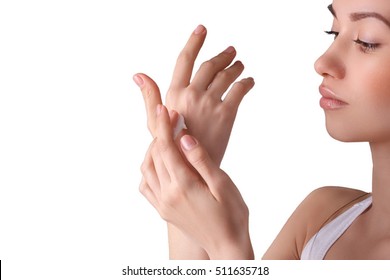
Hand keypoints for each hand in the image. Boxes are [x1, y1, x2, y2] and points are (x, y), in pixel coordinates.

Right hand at [134, 24, 253, 165]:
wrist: (191, 169)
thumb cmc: (172, 147)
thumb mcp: (155, 123)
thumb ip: (150, 97)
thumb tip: (138, 74)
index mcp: (174, 94)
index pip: (184, 60)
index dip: (194, 42)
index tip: (203, 29)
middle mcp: (192, 95)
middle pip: (210, 65)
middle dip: (223, 56)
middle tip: (232, 52)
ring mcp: (210, 104)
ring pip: (226, 75)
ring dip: (236, 67)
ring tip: (241, 65)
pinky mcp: (227, 115)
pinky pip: (240, 90)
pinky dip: (246, 82)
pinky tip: (249, 82)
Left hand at [140, 105, 253, 258]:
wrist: (227, 247)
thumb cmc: (232, 215)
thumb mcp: (222, 185)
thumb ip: (201, 160)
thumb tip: (184, 137)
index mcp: (183, 186)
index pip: (166, 148)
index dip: (164, 126)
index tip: (163, 108)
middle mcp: (167, 195)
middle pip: (155, 156)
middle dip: (160, 133)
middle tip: (169, 117)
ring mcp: (163, 205)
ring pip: (147, 169)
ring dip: (153, 149)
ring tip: (166, 136)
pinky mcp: (163, 211)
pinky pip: (147, 186)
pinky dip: (149, 169)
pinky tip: (160, 162)